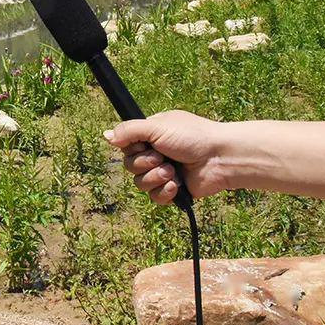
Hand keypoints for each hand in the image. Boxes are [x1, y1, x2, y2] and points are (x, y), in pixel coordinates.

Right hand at [103, 110, 230, 204]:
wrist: (219, 158)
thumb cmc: (192, 136)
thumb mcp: (157, 127)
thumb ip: (129, 130)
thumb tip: (106, 136)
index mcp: (150, 135)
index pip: (125, 146)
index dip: (131, 148)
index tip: (143, 144)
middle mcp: (155, 153)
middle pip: (129, 166)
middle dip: (144, 163)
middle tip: (162, 157)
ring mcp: (164, 173)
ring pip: (140, 183)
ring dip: (155, 177)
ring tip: (172, 171)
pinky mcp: (173, 191)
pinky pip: (155, 198)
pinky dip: (165, 192)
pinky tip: (177, 185)